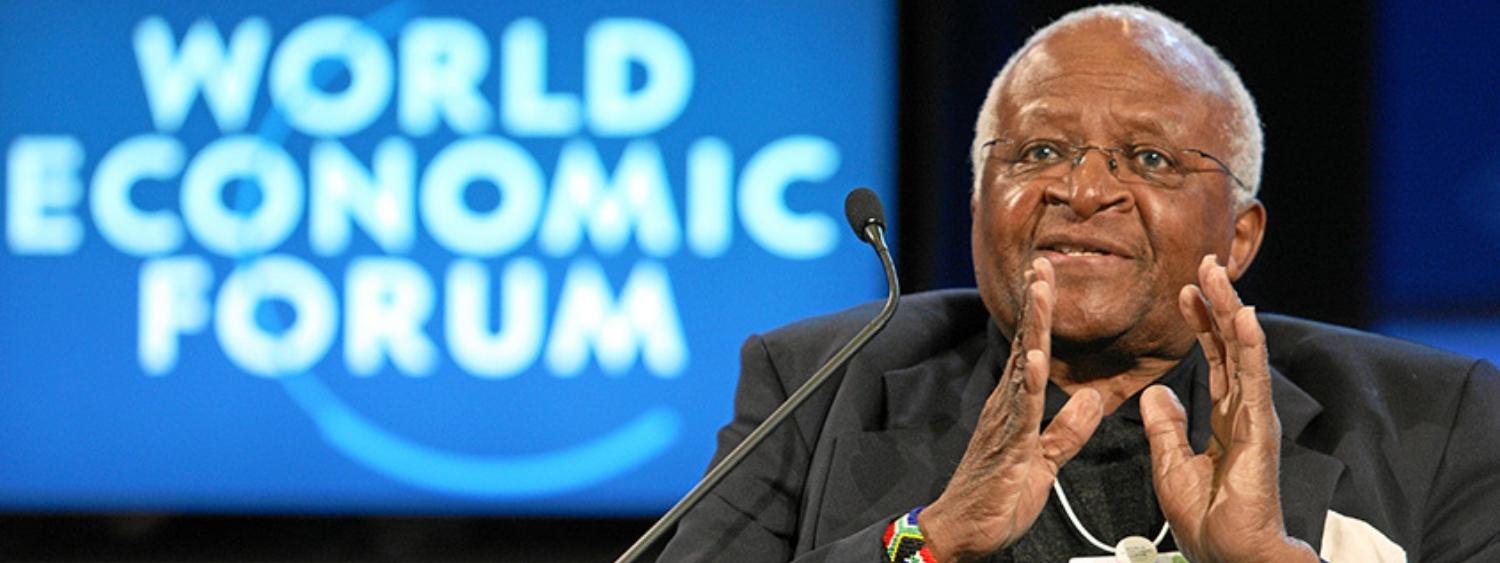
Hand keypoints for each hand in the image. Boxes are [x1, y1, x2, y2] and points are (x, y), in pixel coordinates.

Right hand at [919, 258, 1102, 561]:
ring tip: (1040, 294)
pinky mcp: (1006, 445)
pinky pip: (1019, 409)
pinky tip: (1033, 359)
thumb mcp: (1045, 461)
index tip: (1046, 278)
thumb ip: (1067, 430)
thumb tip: (1089, 398)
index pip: (1030, 350)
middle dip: (1035, 304)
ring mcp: (1003, 422)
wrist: (961, 532)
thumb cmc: (997, 498)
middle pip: (1024, 344)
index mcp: (1015, 406)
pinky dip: (1026, 382)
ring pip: (1021, 365)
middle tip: (1042, 265)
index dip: (1040, 314)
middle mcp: (1005, 405)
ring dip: (1032, 328)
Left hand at [1141, 255, 1317, 561]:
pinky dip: (1247, 345)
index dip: (1201, 323)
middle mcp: (1242, 410)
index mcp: (1223, 417)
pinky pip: (1251, 378)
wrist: (1227, 553)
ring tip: (1218, 273)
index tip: (1185, 291)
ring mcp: (1254, 417)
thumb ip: (1166, 425)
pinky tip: (1242, 315)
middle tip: (1207, 264)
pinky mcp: (1257, 429)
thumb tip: (1156, 392)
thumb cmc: (1207, 519)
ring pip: (1242, 351)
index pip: (1213, 357)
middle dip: (1218, 303)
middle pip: (1230, 345)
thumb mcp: (1170, 464)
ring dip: (1230, 309)